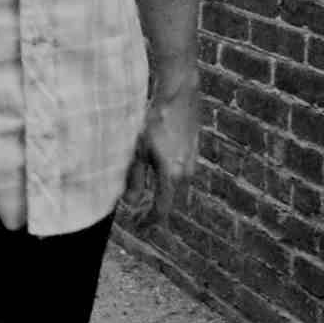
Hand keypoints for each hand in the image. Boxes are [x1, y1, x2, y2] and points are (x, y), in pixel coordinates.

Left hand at [129, 83, 199, 224]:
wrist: (179, 95)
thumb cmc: (155, 120)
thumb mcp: (138, 150)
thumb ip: (134, 178)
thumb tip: (131, 202)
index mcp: (172, 175)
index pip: (162, 208)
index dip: (150, 220)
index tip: (140, 227)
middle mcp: (186, 172)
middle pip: (170, 200)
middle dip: (154, 209)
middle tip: (138, 215)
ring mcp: (192, 161)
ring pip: (175, 186)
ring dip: (161, 194)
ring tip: (144, 196)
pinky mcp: (192, 151)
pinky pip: (179, 174)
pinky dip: (167, 180)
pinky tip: (155, 174)